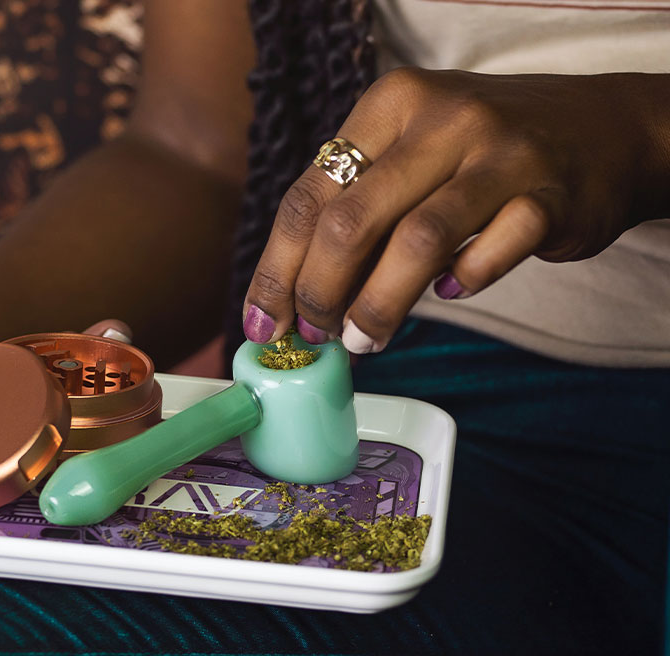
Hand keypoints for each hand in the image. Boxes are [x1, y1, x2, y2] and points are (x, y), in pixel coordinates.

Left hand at [243, 68, 661, 352]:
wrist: (601, 130)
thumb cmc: (480, 154)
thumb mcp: (410, 154)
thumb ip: (356, 209)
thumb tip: (294, 300)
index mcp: (390, 105)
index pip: (308, 196)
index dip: (277, 270)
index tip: (265, 324)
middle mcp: (441, 119)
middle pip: (351, 221)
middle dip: (319, 293)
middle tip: (316, 335)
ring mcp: (501, 153)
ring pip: (417, 241)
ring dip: (379, 305)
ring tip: (365, 340)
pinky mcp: (550, 195)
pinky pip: (492, 253)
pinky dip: (463, 282)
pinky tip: (449, 294)